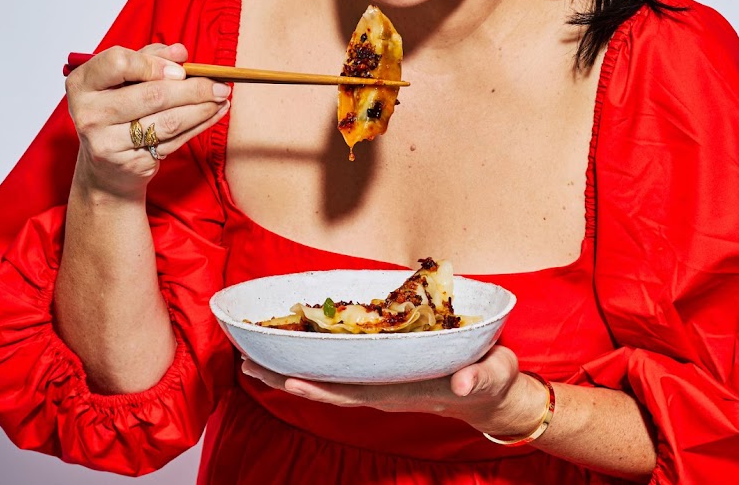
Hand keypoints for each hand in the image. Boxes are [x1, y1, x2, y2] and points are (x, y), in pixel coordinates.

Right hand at [66, 43, 230, 201]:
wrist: (106, 166)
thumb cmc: (117, 112)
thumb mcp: (125, 79)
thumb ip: (149, 59)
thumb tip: (180, 52)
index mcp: (83, 83)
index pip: (118, 63)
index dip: (153, 64)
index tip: (180, 69)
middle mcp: (89, 113)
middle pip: (152, 95)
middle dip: (194, 88)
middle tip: (219, 84)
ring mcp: (106, 142)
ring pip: (168, 121)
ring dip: (203, 108)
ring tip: (222, 97)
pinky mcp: (129, 163)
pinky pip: (174, 141)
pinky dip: (199, 125)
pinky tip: (214, 113)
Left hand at [240, 345, 546, 437]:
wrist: (492, 392)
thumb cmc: (492, 381)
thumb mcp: (493, 376)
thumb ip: (480, 377)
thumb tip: (460, 382)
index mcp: (405, 389)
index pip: (355, 391)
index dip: (321, 387)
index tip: (288, 379)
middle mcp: (384, 386)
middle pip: (329, 386)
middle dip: (287, 376)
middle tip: (245, 364)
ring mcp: (381, 378)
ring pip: (328, 376)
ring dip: (289, 367)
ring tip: (250, 357)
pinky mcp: (382, 367)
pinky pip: (340, 364)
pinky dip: (313, 357)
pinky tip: (292, 346)